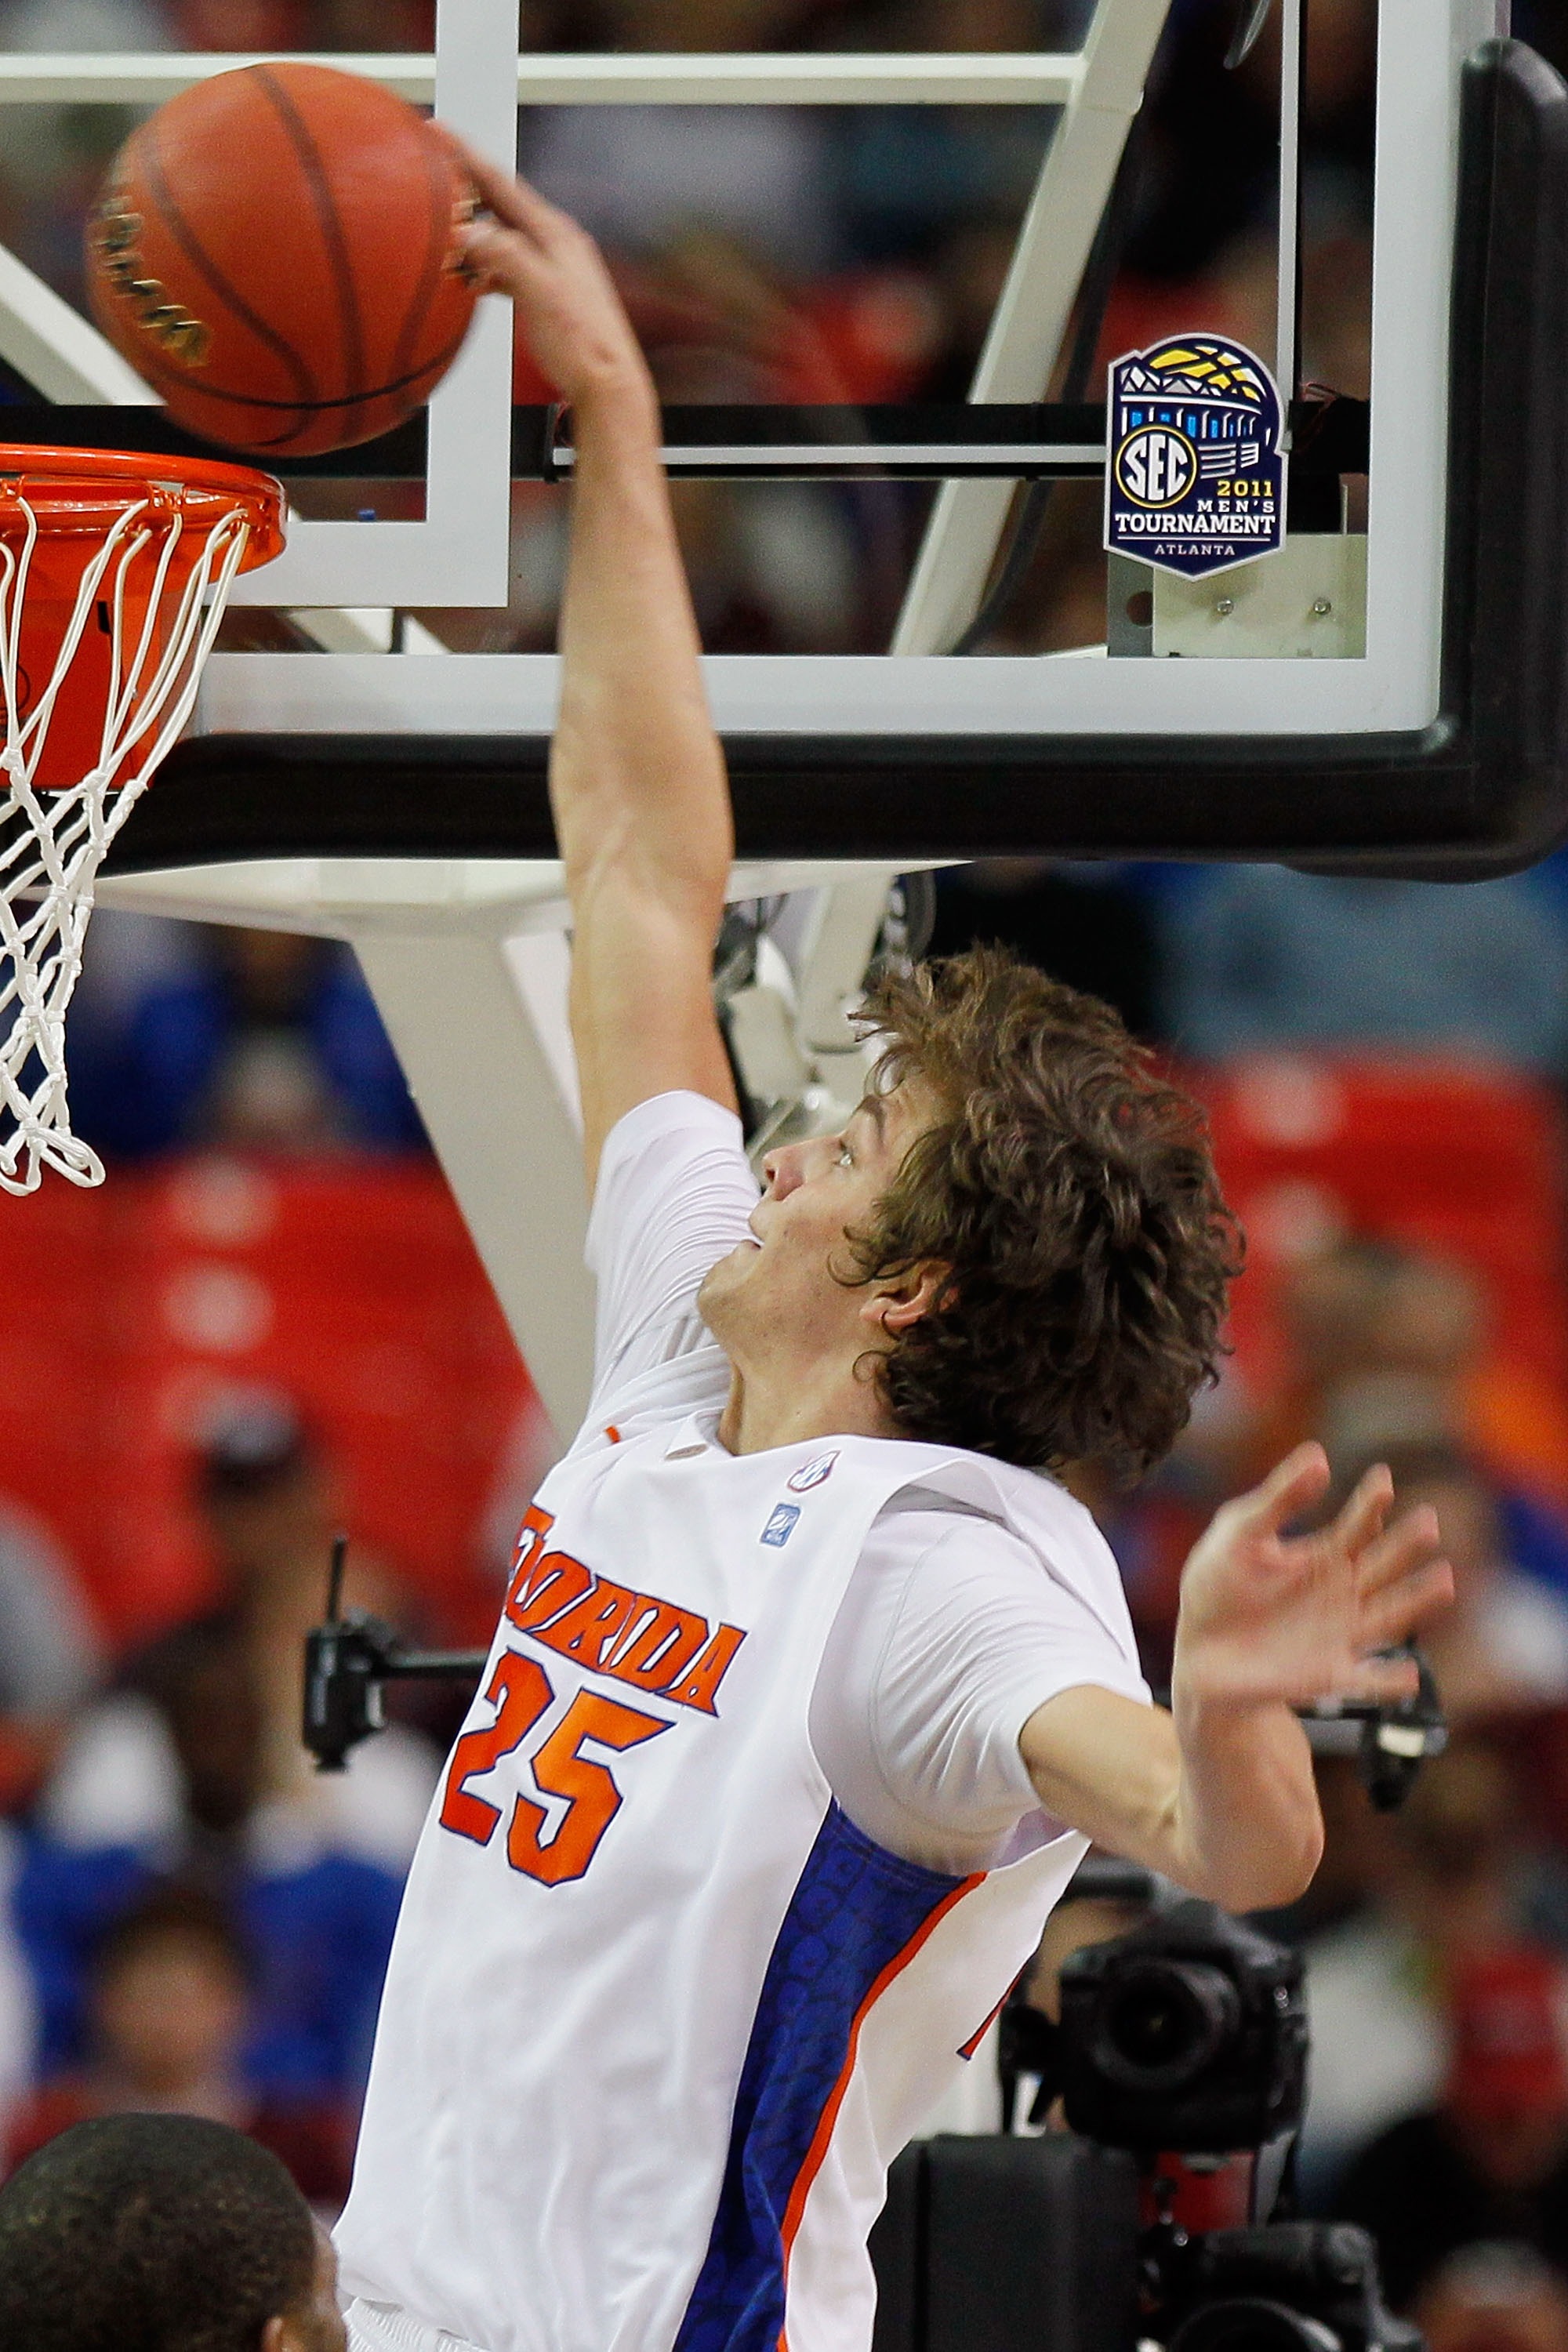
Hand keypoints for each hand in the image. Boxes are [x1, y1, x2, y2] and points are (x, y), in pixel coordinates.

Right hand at [435, 128, 655, 417]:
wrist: (608, 385)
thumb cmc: (583, 344)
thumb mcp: (539, 292)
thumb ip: (504, 255)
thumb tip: (468, 231)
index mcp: (554, 233)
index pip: (502, 182)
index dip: (466, 155)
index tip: (438, 132)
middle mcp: (555, 244)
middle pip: (500, 204)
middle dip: (464, 191)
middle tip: (431, 179)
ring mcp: (552, 268)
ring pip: (502, 237)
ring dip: (471, 236)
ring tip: (443, 239)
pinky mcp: (548, 294)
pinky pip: (507, 268)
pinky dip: (484, 268)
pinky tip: (471, 280)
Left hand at [1172, 1443, 1453, 1716]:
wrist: (1197, 1649)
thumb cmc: (1217, 1585)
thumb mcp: (1240, 1533)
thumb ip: (1279, 1499)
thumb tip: (1319, 1455)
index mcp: (1325, 1555)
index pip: (1358, 1526)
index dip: (1369, 1503)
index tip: (1382, 1480)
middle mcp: (1343, 1592)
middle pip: (1383, 1565)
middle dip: (1406, 1544)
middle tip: (1428, 1521)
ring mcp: (1342, 1633)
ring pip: (1389, 1615)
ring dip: (1417, 1599)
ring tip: (1445, 1580)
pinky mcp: (1330, 1674)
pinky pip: (1367, 1680)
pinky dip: (1389, 1681)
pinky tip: (1408, 1675)